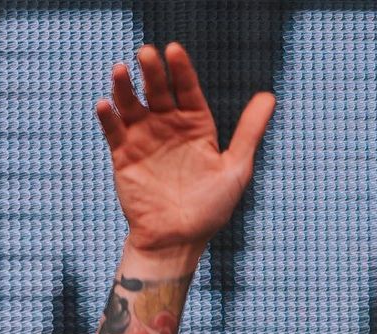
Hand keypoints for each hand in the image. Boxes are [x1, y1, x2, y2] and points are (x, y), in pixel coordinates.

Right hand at [96, 43, 275, 253]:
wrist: (178, 240)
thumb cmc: (210, 209)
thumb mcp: (235, 169)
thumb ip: (249, 132)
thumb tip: (269, 96)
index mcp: (196, 126)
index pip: (188, 90)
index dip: (181, 70)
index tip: (174, 51)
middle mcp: (169, 127)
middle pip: (158, 90)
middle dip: (152, 72)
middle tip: (146, 54)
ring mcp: (144, 138)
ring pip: (132, 104)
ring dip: (124, 87)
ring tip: (120, 71)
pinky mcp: (124, 154)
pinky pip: (113, 130)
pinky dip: (108, 116)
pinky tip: (106, 105)